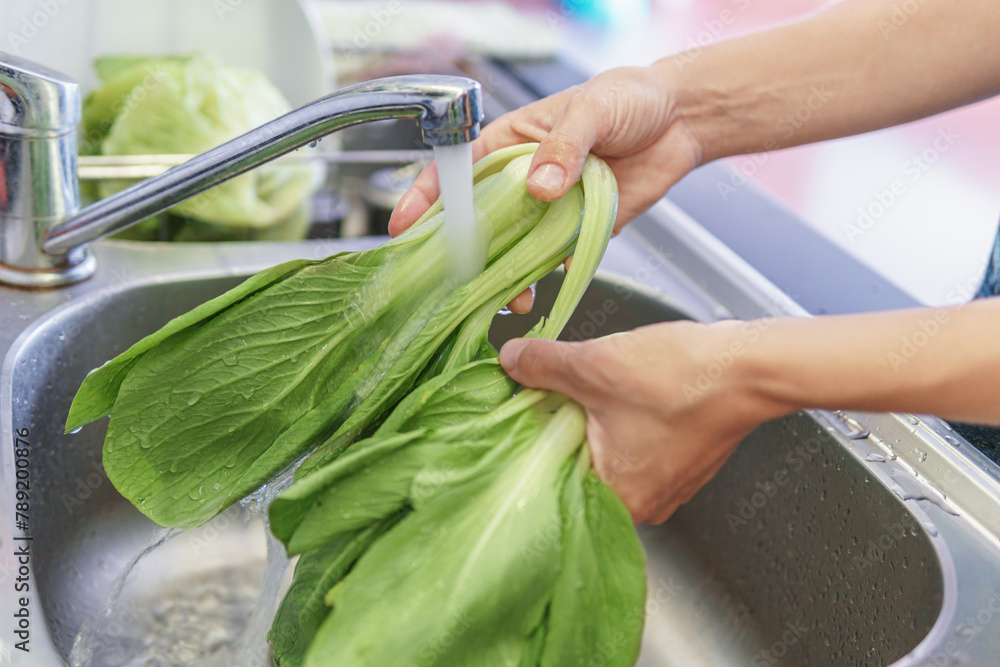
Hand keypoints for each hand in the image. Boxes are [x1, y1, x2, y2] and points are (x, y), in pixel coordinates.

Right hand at [388, 64, 704, 312]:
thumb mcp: (592, 111)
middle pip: (476, 221)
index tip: (406, 227)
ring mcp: (547, 210)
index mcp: (510, 143)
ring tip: (505, 297)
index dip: (426, 199)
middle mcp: (521, 181)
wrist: (681, 122)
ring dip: (502, 275)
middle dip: (461, 252)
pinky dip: (541, 279)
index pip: (455, 171)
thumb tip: (540, 187)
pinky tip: (537, 292)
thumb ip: (564, 148)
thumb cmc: (629, 99)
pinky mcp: (576, 231)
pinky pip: (551, 260)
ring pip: (510, 249)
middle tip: (452, 279)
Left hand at [497, 322, 790, 523]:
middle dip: (566, 427)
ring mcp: (670, 484)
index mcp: (619, 498)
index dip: (536, 440)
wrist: (749, 366)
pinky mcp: (686, 460)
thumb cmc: (682, 379)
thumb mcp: (592, 365)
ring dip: (597, 421)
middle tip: (557, 394)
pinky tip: (626, 390)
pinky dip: (627, 419)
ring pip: (611, 453)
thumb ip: (542, 366)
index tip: (526, 410)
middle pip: (581, 467)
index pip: (554, 480)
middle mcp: (647, 504)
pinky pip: (640, 445)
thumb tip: (511, 360)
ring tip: (596, 388)